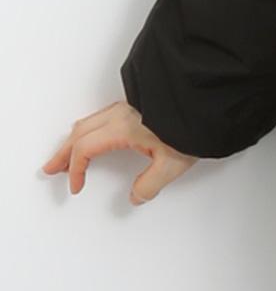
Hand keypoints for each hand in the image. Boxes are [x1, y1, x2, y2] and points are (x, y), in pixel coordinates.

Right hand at [40, 101, 198, 204]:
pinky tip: (95, 134)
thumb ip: (150, 184)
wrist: (209, 94)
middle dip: (64, 152)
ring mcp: (130, 103)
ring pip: (91, 120)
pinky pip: (103, 114)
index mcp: (124, 127)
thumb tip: (136, 196)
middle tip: (51, 168)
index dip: (76, 169)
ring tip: (68, 154)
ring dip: (75, 138)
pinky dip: (89, 128)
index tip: (76, 185)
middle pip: (81, 132)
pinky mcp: (139, 100)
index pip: (86, 148)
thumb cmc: (194, 122)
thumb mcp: (172, 163)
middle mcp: (123, 112)